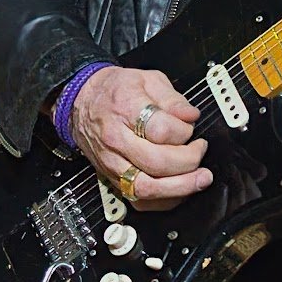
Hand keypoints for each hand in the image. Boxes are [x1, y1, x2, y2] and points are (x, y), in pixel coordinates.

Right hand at [68, 66, 211, 211]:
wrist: (82, 101)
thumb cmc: (114, 91)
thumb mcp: (147, 79)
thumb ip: (172, 98)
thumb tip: (192, 117)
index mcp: (126, 110)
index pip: (161, 130)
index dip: (184, 132)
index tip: (191, 128)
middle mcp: (117, 140)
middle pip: (157, 163)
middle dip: (189, 162)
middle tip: (200, 152)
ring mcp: (113, 163)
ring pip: (147, 188)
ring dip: (180, 188)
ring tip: (199, 180)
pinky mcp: (113, 179)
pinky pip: (139, 200)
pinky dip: (163, 201)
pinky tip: (179, 191)